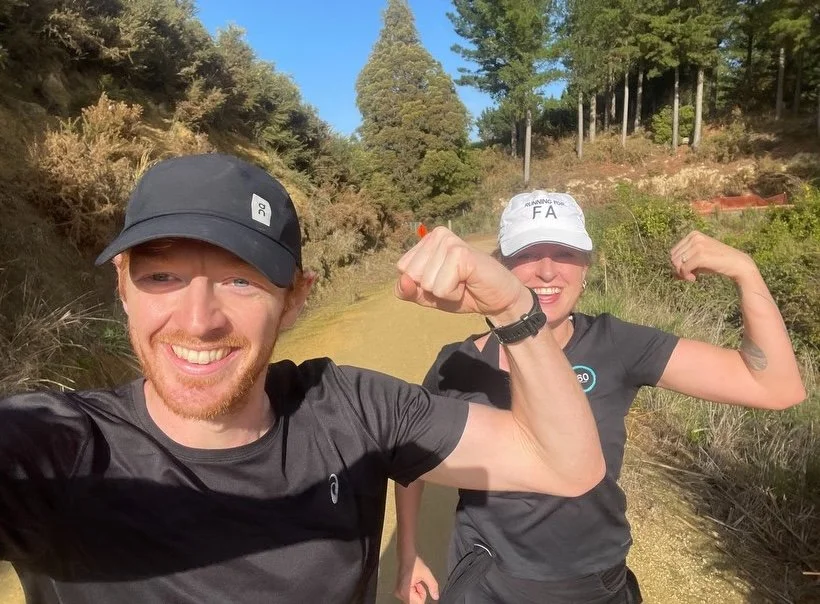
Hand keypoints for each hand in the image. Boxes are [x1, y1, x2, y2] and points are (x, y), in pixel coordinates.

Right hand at [394, 555, 438, 602]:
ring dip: (417, 593)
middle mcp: (400, 594)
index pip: (418, 603)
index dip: (424, 597)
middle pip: (415, 602)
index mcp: (406, 591)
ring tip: (417, 582)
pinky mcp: (399, 591)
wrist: (406, 556)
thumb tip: (436, 597)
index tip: (422, 588)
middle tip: (419, 583)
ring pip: (413, 600)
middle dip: (420, 594)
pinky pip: (410, 596)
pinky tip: (414, 582)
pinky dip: (414, 591)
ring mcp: (398, 593)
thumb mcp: (427, 574)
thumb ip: (433, 586)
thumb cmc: (414, 563)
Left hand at [395, 227, 529, 322]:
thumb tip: (403, 280)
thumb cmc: (463, 293)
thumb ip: (408, 291)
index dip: (421, 285)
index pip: (403, 269)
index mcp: (427, 240)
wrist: (498, 299)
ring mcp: (450, 242)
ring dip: (445, 292)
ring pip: (426, 283)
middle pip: (412, 275)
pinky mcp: (461, 253)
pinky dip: (453, 294)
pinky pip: (440, 288)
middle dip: (432, 289)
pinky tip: (468, 282)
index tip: (443, 280)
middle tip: (456, 282)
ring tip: (463, 281)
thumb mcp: (428, 296)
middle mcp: (437, 235)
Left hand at [670, 231, 756, 282]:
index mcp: (693, 234)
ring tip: (692, 277)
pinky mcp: (700, 255)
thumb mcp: (699, 260)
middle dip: (678, 269)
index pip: (673, 251)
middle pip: (673, 257)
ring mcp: (698, 245)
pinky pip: (683, 269)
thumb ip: (685, 264)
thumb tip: (672, 275)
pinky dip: (686, 276)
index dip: (677, 264)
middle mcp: (695, 237)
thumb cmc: (717, 262)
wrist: (737, 264)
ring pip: (676, 263)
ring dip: (682, 274)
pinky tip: (694, 279)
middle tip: (690, 275)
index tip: (688, 270)